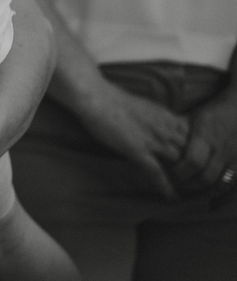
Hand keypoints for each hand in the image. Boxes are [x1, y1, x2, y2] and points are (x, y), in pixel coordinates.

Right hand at [78, 80, 188, 198]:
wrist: (96, 98)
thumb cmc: (113, 99)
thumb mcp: (145, 106)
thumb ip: (158, 118)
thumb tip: (162, 128)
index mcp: (167, 116)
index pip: (194, 135)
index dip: (196, 148)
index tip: (194, 157)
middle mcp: (166, 129)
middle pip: (191, 151)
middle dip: (193, 164)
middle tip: (192, 177)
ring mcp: (153, 141)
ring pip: (179, 163)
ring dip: (183, 176)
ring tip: (184, 188)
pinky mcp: (138, 151)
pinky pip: (157, 173)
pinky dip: (165, 186)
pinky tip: (170, 197)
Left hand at [170, 91, 236, 197]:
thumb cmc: (214, 112)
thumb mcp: (194, 117)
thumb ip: (178, 129)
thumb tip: (154, 133)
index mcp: (205, 135)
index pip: (192, 161)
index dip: (180, 172)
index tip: (169, 175)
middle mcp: (222, 149)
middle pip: (205, 176)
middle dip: (189, 184)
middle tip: (176, 186)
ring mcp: (235, 158)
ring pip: (220, 183)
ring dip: (203, 191)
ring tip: (190, 191)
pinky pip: (234, 185)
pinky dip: (222, 195)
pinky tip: (211, 201)